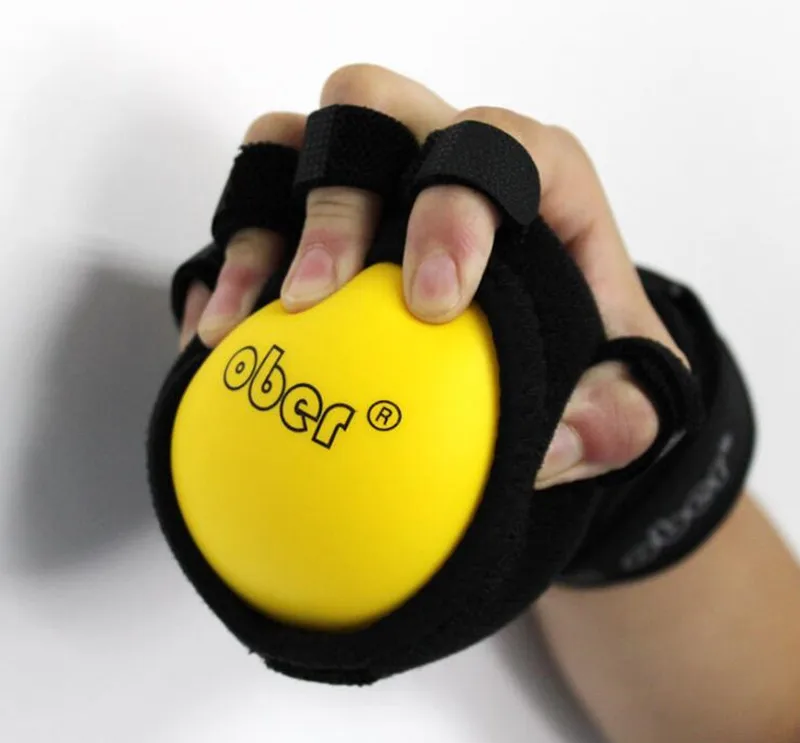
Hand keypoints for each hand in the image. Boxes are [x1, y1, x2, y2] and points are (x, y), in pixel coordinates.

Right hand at [179, 64, 686, 488]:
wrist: (538, 367)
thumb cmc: (586, 362)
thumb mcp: (628, 398)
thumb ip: (617, 417)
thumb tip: (552, 445)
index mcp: (532, 176)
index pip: (496, 147)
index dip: (456, 202)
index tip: (433, 302)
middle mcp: (441, 157)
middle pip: (372, 115)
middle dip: (340, 200)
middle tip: (321, 298)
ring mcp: (370, 185)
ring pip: (292, 145)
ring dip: (262, 227)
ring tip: (247, 323)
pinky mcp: (311, 227)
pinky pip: (249, 213)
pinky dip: (229, 264)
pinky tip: (219, 332)